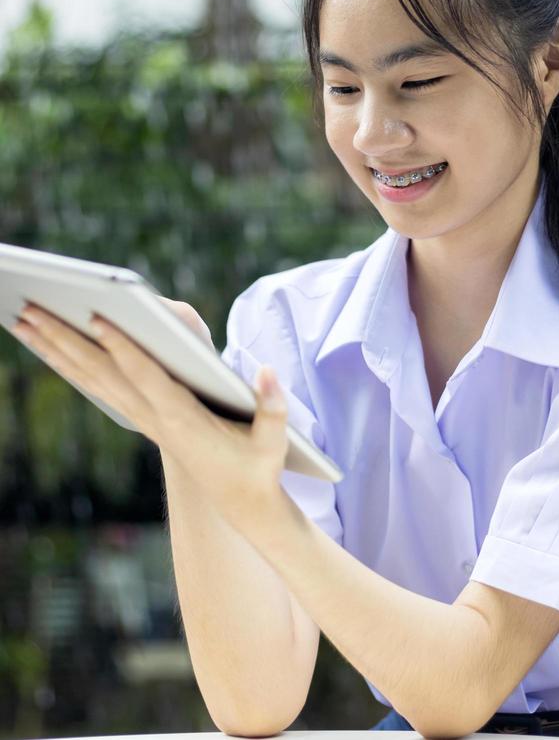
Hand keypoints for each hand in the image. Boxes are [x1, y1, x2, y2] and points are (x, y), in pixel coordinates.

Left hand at [11, 301, 289, 535]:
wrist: (240, 504)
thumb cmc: (259, 467)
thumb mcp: (275, 442)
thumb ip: (274, 407)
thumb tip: (267, 369)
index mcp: (184, 421)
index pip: (146, 379)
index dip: (123, 349)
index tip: (96, 318)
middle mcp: (156, 419)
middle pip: (103, 375)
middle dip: (66, 342)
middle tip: (31, 310)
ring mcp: (145, 419)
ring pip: (92, 380)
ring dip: (57, 351)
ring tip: (25, 320)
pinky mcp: (144, 418)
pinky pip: (99, 386)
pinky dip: (73, 365)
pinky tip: (52, 347)